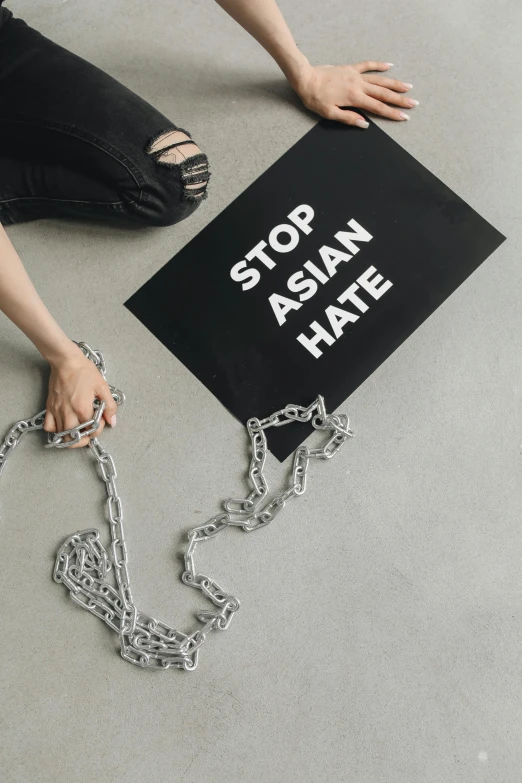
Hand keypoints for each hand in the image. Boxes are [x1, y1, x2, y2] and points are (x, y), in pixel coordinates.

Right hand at [43, 349, 117, 447]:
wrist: (66, 361)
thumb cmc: (83, 371)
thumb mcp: (102, 387)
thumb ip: (110, 406)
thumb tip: (112, 421)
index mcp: (82, 408)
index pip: (91, 429)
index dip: (98, 428)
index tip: (100, 420)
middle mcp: (68, 412)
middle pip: (74, 438)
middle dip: (84, 439)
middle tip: (89, 432)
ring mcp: (57, 410)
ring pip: (61, 435)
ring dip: (71, 437)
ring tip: (79, 431)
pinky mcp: (49, 407)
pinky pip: (48, 426)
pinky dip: (56, 430)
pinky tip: (64, 425)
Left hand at [293, 61, 417, 126]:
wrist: (306, 78)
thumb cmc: (315, 98)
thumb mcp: (329, 113)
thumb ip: (348, 118)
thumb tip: (365, 124)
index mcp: (354, 98)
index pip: (378, 108)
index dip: (392, 113)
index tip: (404, 117)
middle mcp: (359, 85)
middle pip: (383, 93)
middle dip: (399, 100)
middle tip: (414, 103)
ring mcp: (356, 75)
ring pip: (380, 80)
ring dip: (395, 84)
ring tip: (408, 87)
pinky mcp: (351, 69)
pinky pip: (368, 65)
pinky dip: (379, 65)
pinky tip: (389, 66)